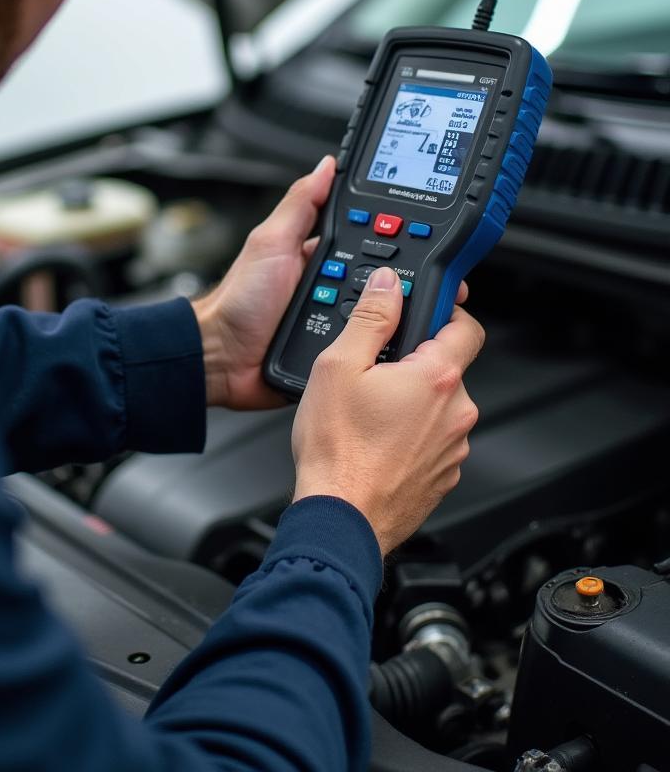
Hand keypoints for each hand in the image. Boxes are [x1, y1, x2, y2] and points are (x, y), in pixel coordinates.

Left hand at [191, 156, 467, 410]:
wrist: (223, 356)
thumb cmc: (239, 299)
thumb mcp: (270, 241)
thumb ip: (300, 204)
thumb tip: (326, 166)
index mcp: (320, 255)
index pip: (369, 239)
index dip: (393, 236)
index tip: (418, 234)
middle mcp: (332, 287)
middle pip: (382, 279)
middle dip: (398, 281)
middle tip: (404, 283)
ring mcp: (336, 320)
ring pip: (381, 315)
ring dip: (390, 316)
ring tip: (398, 314)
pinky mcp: (336, 350)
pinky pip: (367, 346)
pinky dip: (376, 345)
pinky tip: (386, 343)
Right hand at [292, 267, 483, 556]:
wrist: (341, 519)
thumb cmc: (337, 450)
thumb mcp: (339, 366)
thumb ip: (370, 318)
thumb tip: (388, 286)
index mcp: (436, 377)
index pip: (466, 325)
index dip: (444, 311)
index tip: (421, 312)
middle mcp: (456, 411)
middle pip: (446, 367)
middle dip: (413, 363)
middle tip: (372, 372)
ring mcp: (454, 447)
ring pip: (437, 405)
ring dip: (411, 401)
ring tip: (367, 413)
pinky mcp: (444, 475)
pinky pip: (432, 439)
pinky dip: (409, 435)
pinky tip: (375, 441)